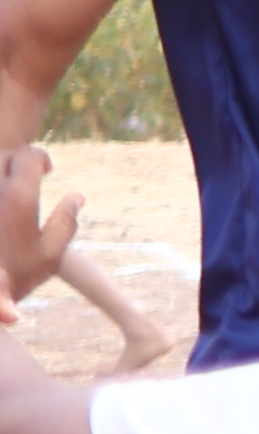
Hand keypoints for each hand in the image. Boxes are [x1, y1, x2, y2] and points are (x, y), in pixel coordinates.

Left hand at [0, 147, 63, 309]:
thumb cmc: (11, 277)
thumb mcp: (49, 258)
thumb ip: (66, 223)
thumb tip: (76, 198)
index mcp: (19, 197)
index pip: (30, 156)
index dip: (41, 160)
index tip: (47, 171)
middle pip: (5, 156)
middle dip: (19, 163)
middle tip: (30, 178)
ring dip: (2, 174)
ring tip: (10, 192)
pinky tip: (3, 207)